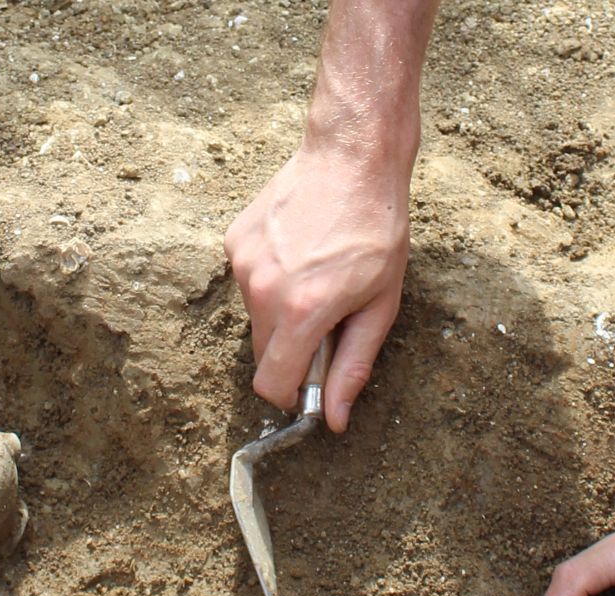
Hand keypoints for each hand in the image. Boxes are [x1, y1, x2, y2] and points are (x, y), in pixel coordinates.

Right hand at [225, 141, 409, 431]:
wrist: (351, 158)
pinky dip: (271, 281)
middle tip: (327, 320)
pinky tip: (298, 251)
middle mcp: (263, 291)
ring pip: (256, 318)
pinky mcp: (234, 242)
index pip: (272, 385)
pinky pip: (248, 283)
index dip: (292, 395)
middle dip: (291, 352)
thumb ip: (352, 366)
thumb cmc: (376, 230)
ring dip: (282, 313)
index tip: (311, 384)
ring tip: (316, 275)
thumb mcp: (380, 305)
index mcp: (302, 313)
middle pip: (263, 355)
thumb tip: (334, 419)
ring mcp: (243, 264)